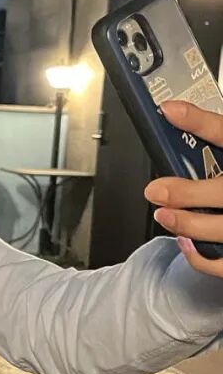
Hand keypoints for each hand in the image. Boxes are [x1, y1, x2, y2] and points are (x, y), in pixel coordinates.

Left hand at [145, 100, 222, 277]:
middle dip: (186, 192)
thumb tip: (186, 120)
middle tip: (156, 190)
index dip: (200, 121)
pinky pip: (222, 263)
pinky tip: (185, 242)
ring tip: (165, 215)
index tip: (169, 110)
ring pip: (221, 229)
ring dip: (187, 224)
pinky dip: (200, 256)